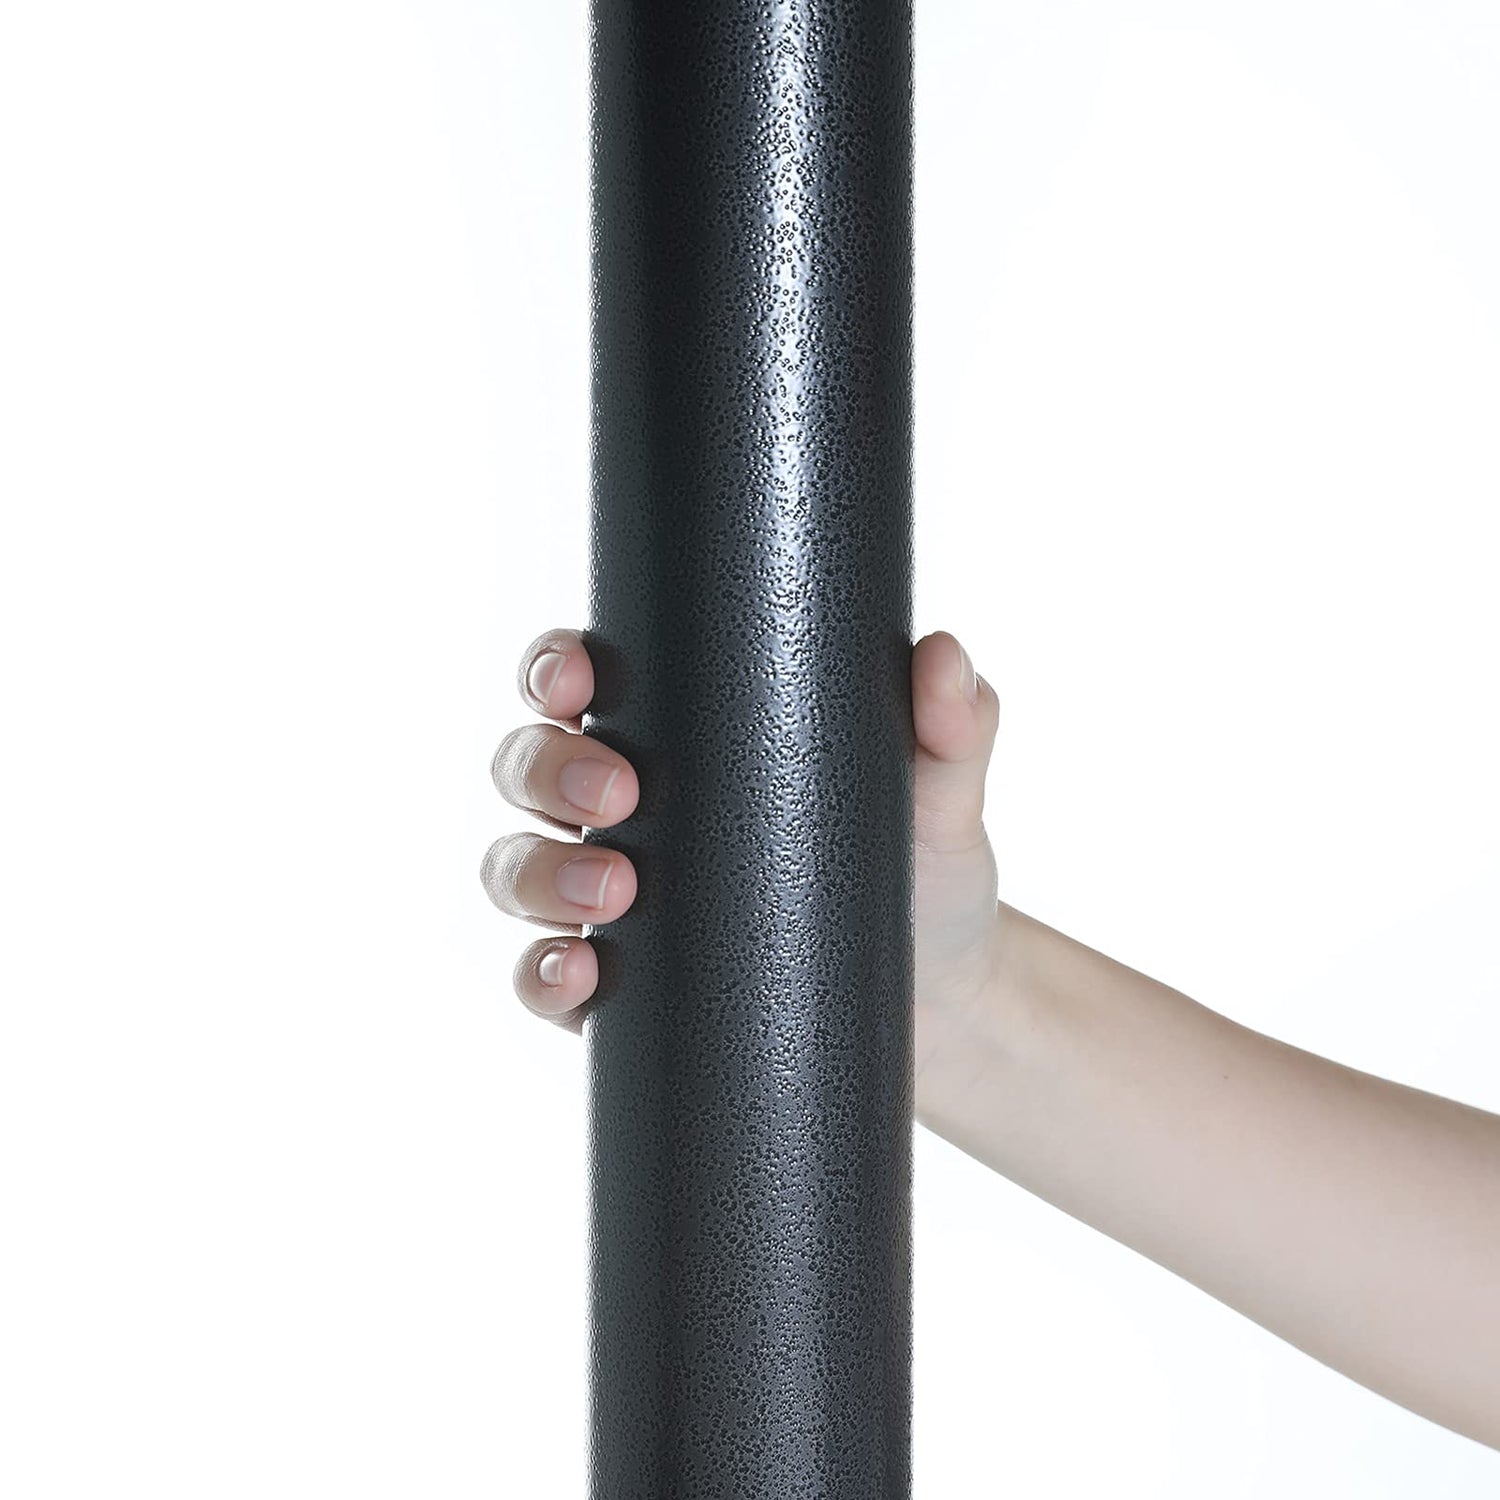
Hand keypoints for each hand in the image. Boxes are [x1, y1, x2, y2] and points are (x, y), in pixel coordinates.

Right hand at [481, 628, 1001, 1087]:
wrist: (942, 1003)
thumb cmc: (923, 872)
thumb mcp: (941, 795)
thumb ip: (951, 722)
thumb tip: (947, 655)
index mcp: (681, 738)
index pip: (587, 683)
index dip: (556, 669)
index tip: (581, 679)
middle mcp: (625, 812)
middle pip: (531, 767)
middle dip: (548, 768)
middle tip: (620, 793)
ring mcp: (611, 902)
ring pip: (516, 868)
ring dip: (537, 872)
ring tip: (614, 891)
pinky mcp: (620, 990)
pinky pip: (543, 978)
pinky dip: (541, 975)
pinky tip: (579, 973)